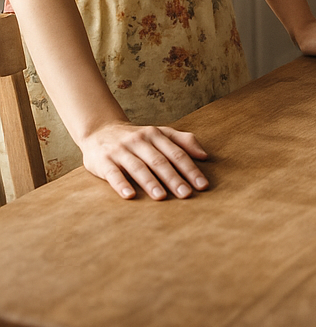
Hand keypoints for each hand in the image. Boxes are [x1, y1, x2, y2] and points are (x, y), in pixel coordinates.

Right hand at [80, 122, 209, 200]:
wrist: (99, 130)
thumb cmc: (137, 138)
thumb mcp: (160, 134)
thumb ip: (183, 141)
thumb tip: (204, 155)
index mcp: (156, 135)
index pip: (177, 153)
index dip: (190, 169)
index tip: (202, 185)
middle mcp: (140, 141)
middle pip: (160, 161)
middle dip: (174, 178)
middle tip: (186, 194)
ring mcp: (121, 150)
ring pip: (138, 167)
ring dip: (150, 182)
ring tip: (161, 196)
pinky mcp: (103, 161)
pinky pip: (113, 173)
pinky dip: (121, 184)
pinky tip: (129, 196)